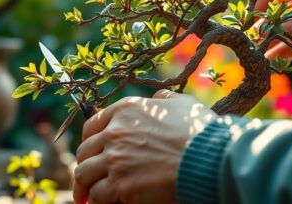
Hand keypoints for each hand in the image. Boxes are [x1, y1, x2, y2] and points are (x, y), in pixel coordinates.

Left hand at [73, 90, 215, 203]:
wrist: (207, 158)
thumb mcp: (182, 103)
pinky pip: (96, 195)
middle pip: (85, 151)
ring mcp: (115, 158)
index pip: (92, 125)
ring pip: (84, 174)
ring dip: (84, 186)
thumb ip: (164, 99)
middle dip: (86, 164)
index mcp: (126, 110)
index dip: (89, 140)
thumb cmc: (199, 131)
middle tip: (87, 177)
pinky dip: (96, 201)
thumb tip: (158, 98)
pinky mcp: (120, 184)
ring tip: (85, 197)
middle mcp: (115, 132)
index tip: (92, 151)